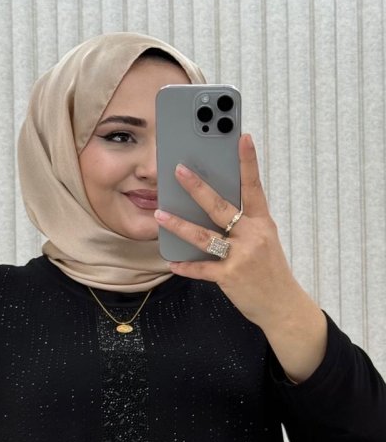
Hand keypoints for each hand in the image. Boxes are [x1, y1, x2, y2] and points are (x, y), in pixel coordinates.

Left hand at [154, 134, 311, 327]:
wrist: (282, 304)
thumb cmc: (269, 269)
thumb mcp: (264, 240)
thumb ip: (244, 223)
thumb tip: (215, 207)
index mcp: (262, 222)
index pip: (254, 186)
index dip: (248, 161)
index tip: (242, 137)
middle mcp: (252, 235)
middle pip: (221, 206)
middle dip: (198, 187)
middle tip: (179, 170)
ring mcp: (241, 256)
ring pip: (204, 236)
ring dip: (179, 225)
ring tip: (160, 215)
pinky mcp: (229, 277)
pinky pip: (202, 269)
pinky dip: (185, 266)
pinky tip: (171, 262)